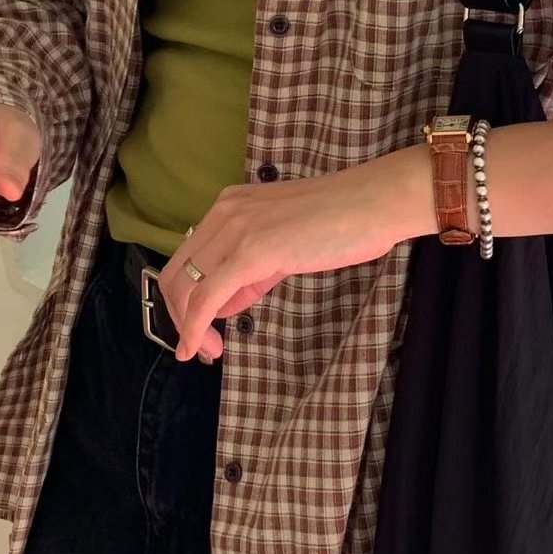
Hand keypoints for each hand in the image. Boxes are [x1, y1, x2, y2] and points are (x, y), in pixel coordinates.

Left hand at [158, 148, 429, 362]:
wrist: (375, 202)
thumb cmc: (344, 221)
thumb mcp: (285, 242)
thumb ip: (253, 268)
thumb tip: (227, 300)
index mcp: (230, 206)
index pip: (188, 257)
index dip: (187, 298)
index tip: (204, 327)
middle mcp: (224, 213)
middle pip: (177, 273)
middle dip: (181, 316)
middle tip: (202, 346)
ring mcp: (236, 230)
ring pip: (186, 288)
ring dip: (190, 327)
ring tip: (209, 351)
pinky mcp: (251, 252)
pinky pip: (207, 297)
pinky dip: (195, 327)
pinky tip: (197, 348)